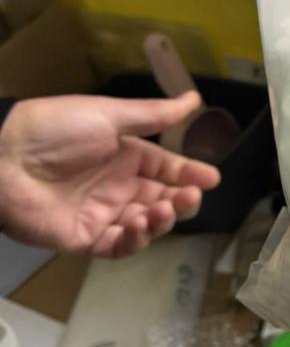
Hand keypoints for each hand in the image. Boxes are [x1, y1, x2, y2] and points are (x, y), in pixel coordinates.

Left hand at [0, 93, 220, 257]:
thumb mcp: (109, 115)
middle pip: (162, 200)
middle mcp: (117, 186)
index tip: (212, 178)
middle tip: (191, 196)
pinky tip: (139, 223)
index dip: (190, 174)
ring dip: (162, 220)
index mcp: (125, 156)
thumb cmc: (56, 129)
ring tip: (163, 209)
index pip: (166, 169)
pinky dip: (135, 239)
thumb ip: (154, 115)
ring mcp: (102, 214)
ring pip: (146, 225)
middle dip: (182, 201)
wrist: (3, 158)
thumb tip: (193, 100)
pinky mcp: (85, 238)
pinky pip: (119, 246)